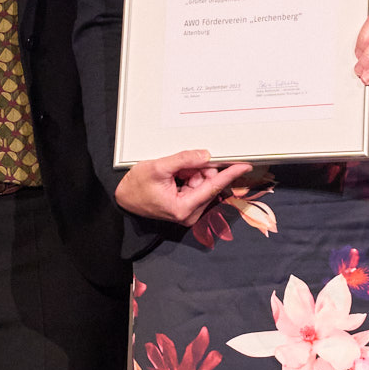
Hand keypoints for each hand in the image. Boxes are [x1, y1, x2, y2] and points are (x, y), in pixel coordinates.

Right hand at [115, 149, 253, 225]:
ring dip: (193, 174)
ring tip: (174, 172)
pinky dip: (189, 178)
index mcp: (183, 208)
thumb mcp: (158, 167)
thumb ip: (183, 160)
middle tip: (182, 165)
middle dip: (200, 171)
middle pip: (208, 185)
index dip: (229, 175)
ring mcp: (189, 212)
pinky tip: (176, 176)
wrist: (124, 198)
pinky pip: (196, 188)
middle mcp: (189, 214)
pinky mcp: (187, 208)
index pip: (212, 187)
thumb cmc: (136, 187)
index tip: (244, 166)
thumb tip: (205, 156)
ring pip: (203, 185)